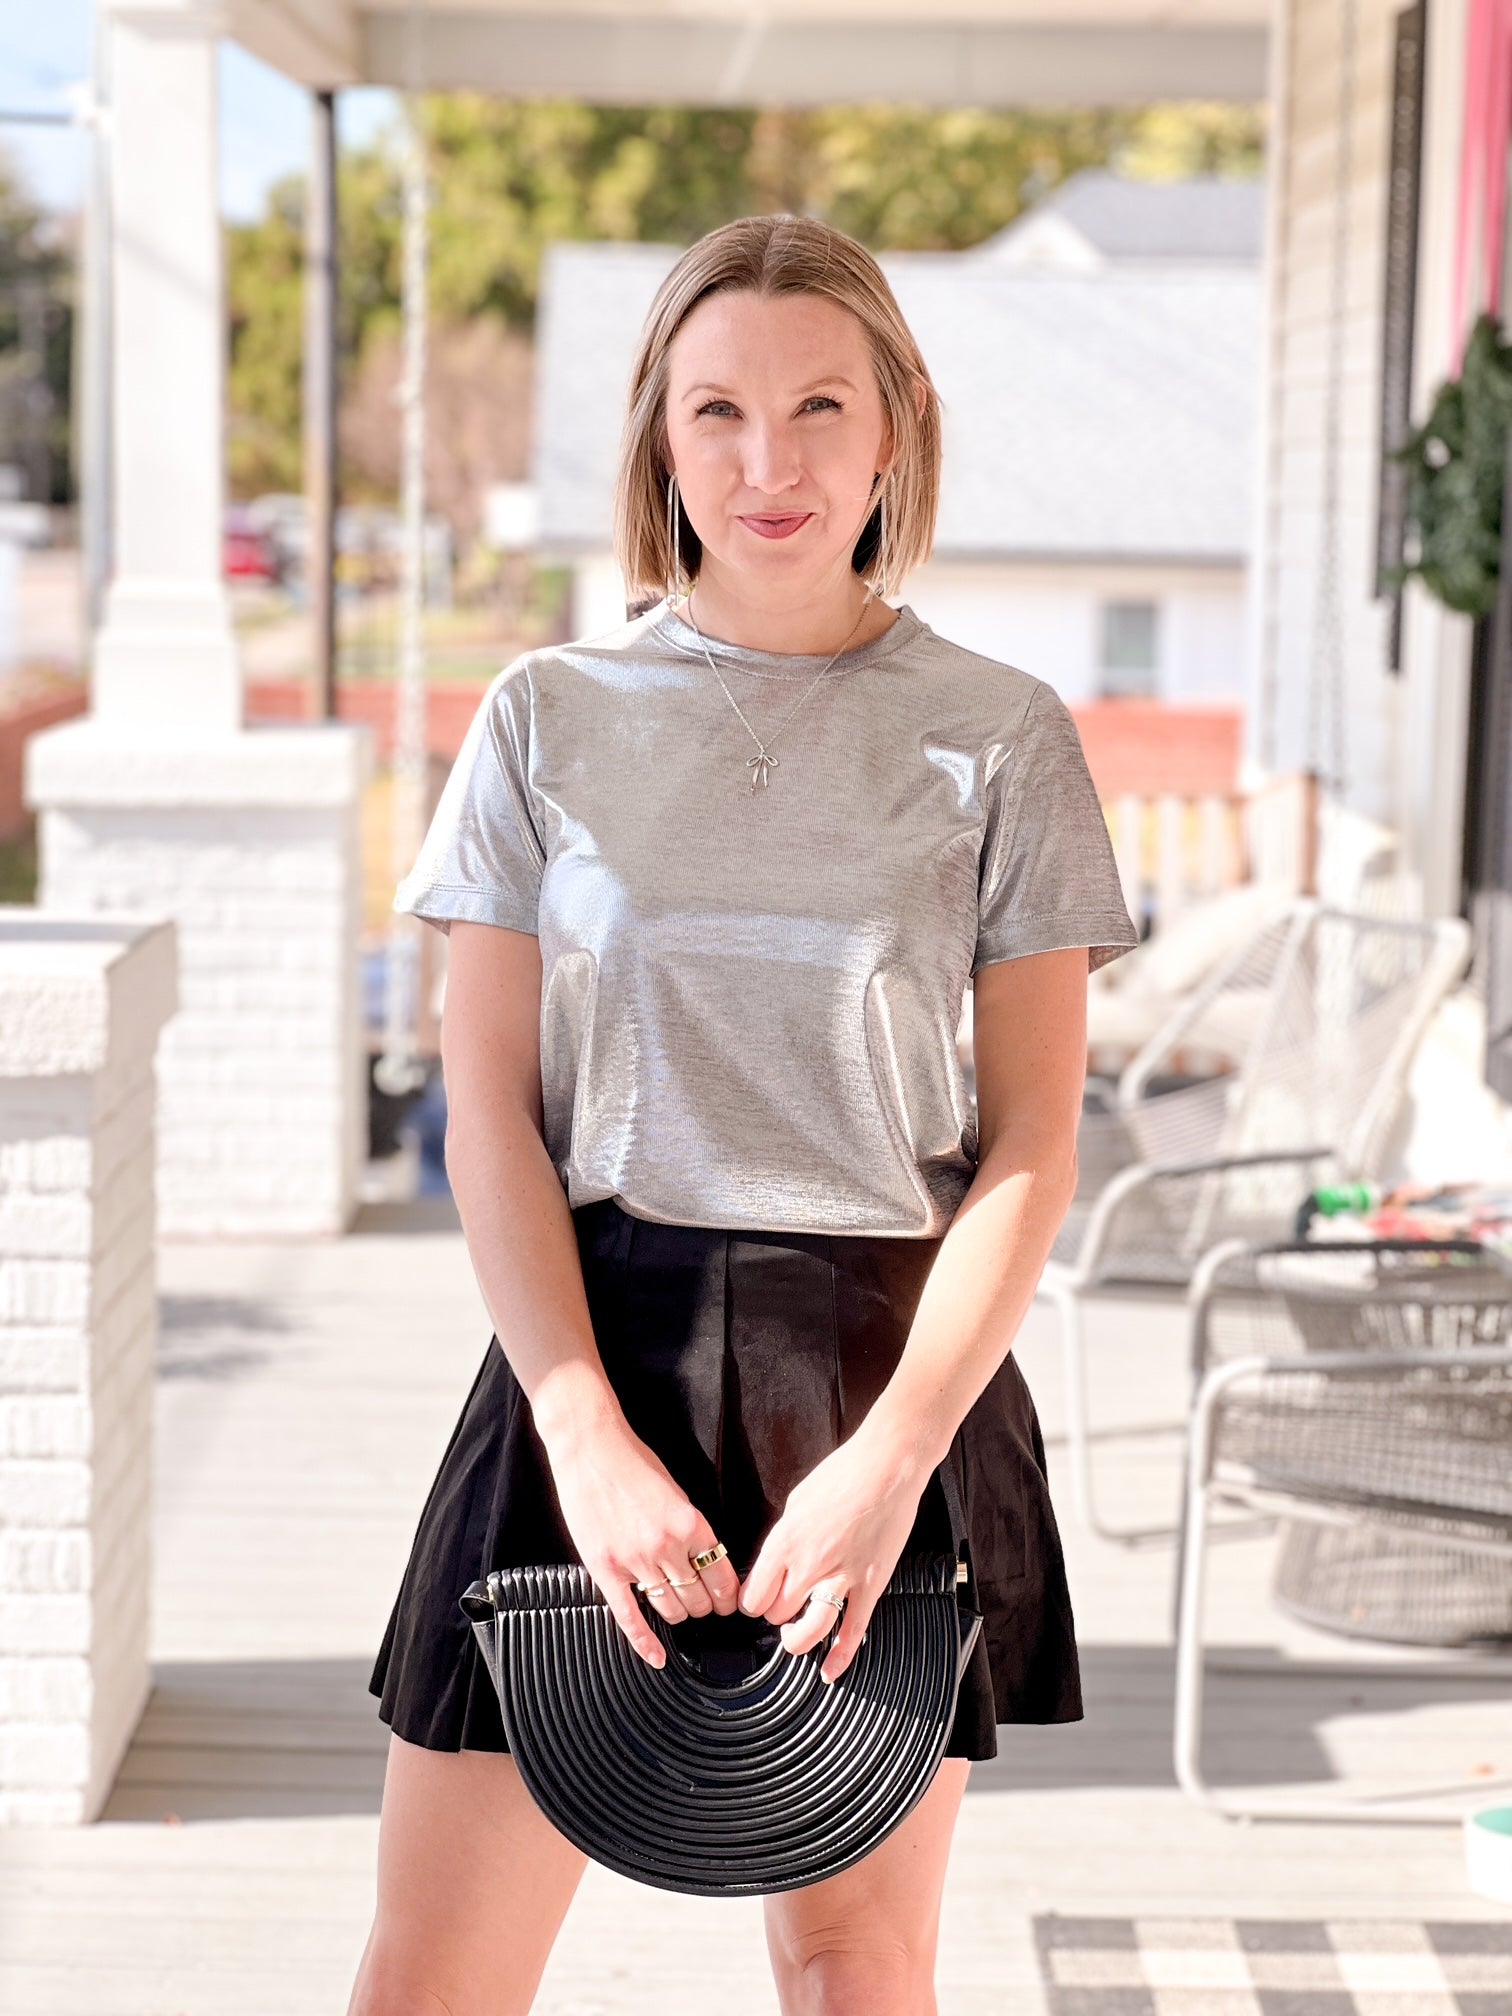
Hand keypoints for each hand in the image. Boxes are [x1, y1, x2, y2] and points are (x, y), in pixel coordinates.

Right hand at [542, 1412, 739, 1666]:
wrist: (590, 1448)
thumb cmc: (632, 1463)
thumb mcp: (677, 1492)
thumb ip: (691, 1528)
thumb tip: (706, 1559)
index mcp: (691, 1524)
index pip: (722, 1576)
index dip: (729, 1595)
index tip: (729, 1601)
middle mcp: (666, 1546)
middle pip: (698, 1597)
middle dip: (706, 1605)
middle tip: (706, 1604)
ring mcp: (635, 1561)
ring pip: (670, 1609)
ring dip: (680, 1614)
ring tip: (682, 1609)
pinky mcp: (605, 1570)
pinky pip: (628, 1617)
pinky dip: (645, 1642)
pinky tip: (657, 1657)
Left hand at [737, 1426, 929, 1683]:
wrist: (887, 1467)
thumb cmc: (843, 1473)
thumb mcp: (797, 1500)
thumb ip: (785, 1534)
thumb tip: (780, 1555)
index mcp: (784, 1541)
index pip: (753, 1594)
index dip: (751, 1601)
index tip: (755, 1600)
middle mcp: (806, 1566)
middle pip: (776, 1612)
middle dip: (775, 1612)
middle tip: (781, 1604)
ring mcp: (840, 1579)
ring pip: (806, 1630)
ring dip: (795, 1639)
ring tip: (793, 1635)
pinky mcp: (870, 1586)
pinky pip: (852, 1631)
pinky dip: (840, 1657)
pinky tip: (829, 1672)